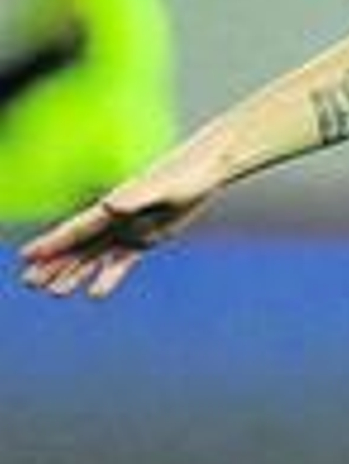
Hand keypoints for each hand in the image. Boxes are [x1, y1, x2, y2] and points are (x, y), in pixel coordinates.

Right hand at [18, 153, 218, 298]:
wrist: (207, 170)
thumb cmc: (186, 175)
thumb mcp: (163, 188)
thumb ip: (136, 197)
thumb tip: (109, 205)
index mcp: (114, 205)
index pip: (77, 229)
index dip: (52, 243)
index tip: (27, 256)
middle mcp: (116, 219)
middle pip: (79, 245)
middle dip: (55, 264)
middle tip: (30, 282)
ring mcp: (130, 229)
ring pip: (96, 256)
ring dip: (75, 273)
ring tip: (54, 292)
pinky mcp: (148, 238)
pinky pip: (123, 261)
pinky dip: (109, 276)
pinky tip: (95, 293)